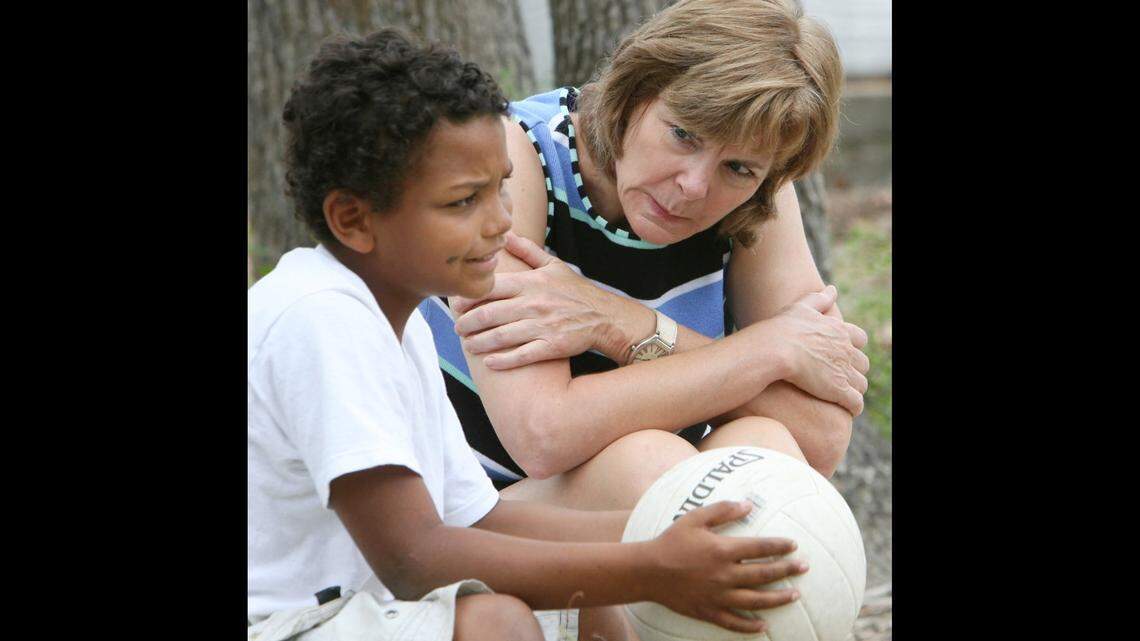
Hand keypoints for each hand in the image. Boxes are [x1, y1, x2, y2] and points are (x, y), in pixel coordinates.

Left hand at [452, 232, 650, 368]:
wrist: (606, 317)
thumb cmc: (577, 292)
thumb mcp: (554, 266)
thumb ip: (528, 251)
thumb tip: (505, 234)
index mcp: (532, 283)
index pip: (493, 287)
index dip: (470, 296)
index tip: (456, 304)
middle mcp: (534, 303)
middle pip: (491, 313)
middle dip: (468, 323)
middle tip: (457, 328)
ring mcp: (543, 326)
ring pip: (502, 336)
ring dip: (480, 343)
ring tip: (468, 345)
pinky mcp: (552, 346)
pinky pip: (522, 355)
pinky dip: (503, 360)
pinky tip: (489, 362)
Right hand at [645, 500, 806, 633]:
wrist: (647, 571)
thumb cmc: (671, 541)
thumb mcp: (695, 518)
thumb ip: (722, 510)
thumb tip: (749, 504)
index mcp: (723, 550)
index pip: (760, 547)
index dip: (780, 546)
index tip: (794, 545)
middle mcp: (724, 575)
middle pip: (764, 574)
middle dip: (787, 570)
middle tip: (804, 568)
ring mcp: (718, 596)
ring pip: (756, 600)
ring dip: (778, 598)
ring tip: (795, 595)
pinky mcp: (708, 611)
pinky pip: (734, 622)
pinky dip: (750, 626)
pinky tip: (764, 625)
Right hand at [754, 285, 870, 415]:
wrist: (774, 349)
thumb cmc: (782, 328)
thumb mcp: (801, 307)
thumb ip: (819, 299)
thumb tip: (833, 289)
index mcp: (839, 330)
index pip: (859, 339)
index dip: (853, 348)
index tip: (841, 355)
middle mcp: (846, 349)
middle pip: (862, 363)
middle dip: (854, 370)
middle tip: (839, 378)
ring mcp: (844, 370)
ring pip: (861, 384)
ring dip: (853, 390)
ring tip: (841, 396)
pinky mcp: (838, 390)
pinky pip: (856, 403)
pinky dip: (854, 407)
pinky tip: (846, 409)